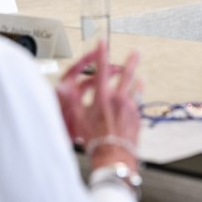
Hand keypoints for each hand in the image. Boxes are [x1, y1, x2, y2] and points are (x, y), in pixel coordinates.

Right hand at [56, 42, 142, 169]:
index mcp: (102, 98)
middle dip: (132, 61)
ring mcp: (130, 108)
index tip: (103, 43)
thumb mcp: (79, 120)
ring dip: (137, 80)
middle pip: (127, 74)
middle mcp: (118, 100)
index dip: (101, 54)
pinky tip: (138, 95)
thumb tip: (61, 89)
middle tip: (137, 51)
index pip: (102, 70)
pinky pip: (138, 102)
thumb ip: (72, 102)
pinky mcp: (137, 118)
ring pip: (136, 88)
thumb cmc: (95, 141)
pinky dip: (137, 96)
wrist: (114, 158)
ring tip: (140, 76)